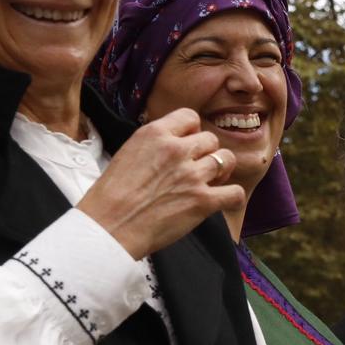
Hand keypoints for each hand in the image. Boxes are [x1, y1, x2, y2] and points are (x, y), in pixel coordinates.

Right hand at [77, 109, 244, 258]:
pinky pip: (235, 193)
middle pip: (211, 139)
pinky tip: (223, 202)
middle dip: (206, 153)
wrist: (109, 226)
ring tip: (209, 183)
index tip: (187, 146)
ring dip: (221, 172)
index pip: (190, 117)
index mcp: (154, 134)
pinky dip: (232, 198)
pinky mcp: (202, 201)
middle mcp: (176, 150)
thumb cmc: (112, 195)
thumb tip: (177, 143)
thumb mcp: (129, 152)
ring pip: (226, 160)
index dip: (192, 132)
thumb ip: (156, 144)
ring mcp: (192, 175)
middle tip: (196, 170)